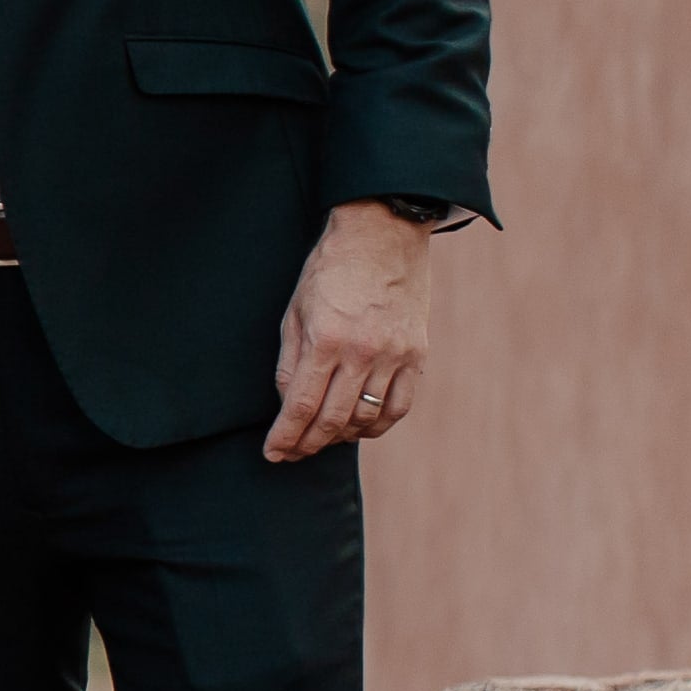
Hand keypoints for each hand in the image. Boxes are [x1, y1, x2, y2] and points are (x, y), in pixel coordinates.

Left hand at [266, 200, 438, 461]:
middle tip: (292, 453)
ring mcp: (394, 356)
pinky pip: (399, 406)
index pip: (302, 406)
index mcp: (325, 340)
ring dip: (340, 437)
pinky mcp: (416, 355)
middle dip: (307, 444)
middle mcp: (362, 353)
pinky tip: (359, 427)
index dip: (285, 436)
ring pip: (366, 418)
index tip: (273, 453)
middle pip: (333, 420)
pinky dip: (378, 425)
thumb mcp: (295, 312)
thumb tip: (288, 406)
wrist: (382, 236)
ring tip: (322, 438)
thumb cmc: (330, 271)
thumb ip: (291, 363)